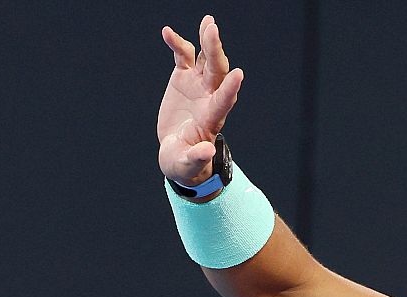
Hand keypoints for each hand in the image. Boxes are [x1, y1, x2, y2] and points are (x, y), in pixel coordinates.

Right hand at [157, 15, 244, 186]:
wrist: (177, 151)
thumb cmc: (185, 163)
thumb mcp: (188, 165)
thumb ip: (197, 158)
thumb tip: (206, 152)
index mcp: (211, 118)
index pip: (224, 101)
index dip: (230, 88)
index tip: (239, 74)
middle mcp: (209, 97)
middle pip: (216, 71)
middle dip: (216, 52)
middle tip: (213, 31)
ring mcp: (197, 85)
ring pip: (204, 59)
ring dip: (207, 41)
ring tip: (208, 23)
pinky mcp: (182, 78)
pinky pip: (181, 56)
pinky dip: (176, 44)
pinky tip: (167, 32)